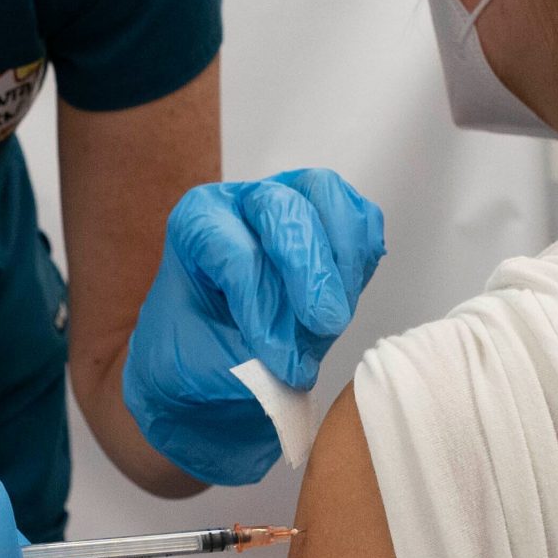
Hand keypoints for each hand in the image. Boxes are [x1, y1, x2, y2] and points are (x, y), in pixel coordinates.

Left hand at [122, 168, 386, 484]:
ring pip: (328, 196)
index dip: (260, 301)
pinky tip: (346, 299)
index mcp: (196, 222)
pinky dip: (360, 257)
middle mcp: (240, 200)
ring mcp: (289, 197)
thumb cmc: (198, 354)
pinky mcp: (329, 216)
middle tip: (326, 324)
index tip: (277, 355)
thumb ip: (246, 355)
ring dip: (342, 259)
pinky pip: (359, 219)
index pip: (235, 248)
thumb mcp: (204, 361)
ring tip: (337, 318)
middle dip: (309, 268)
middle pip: (283, 207)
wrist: (215, 361)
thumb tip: (296, 356)